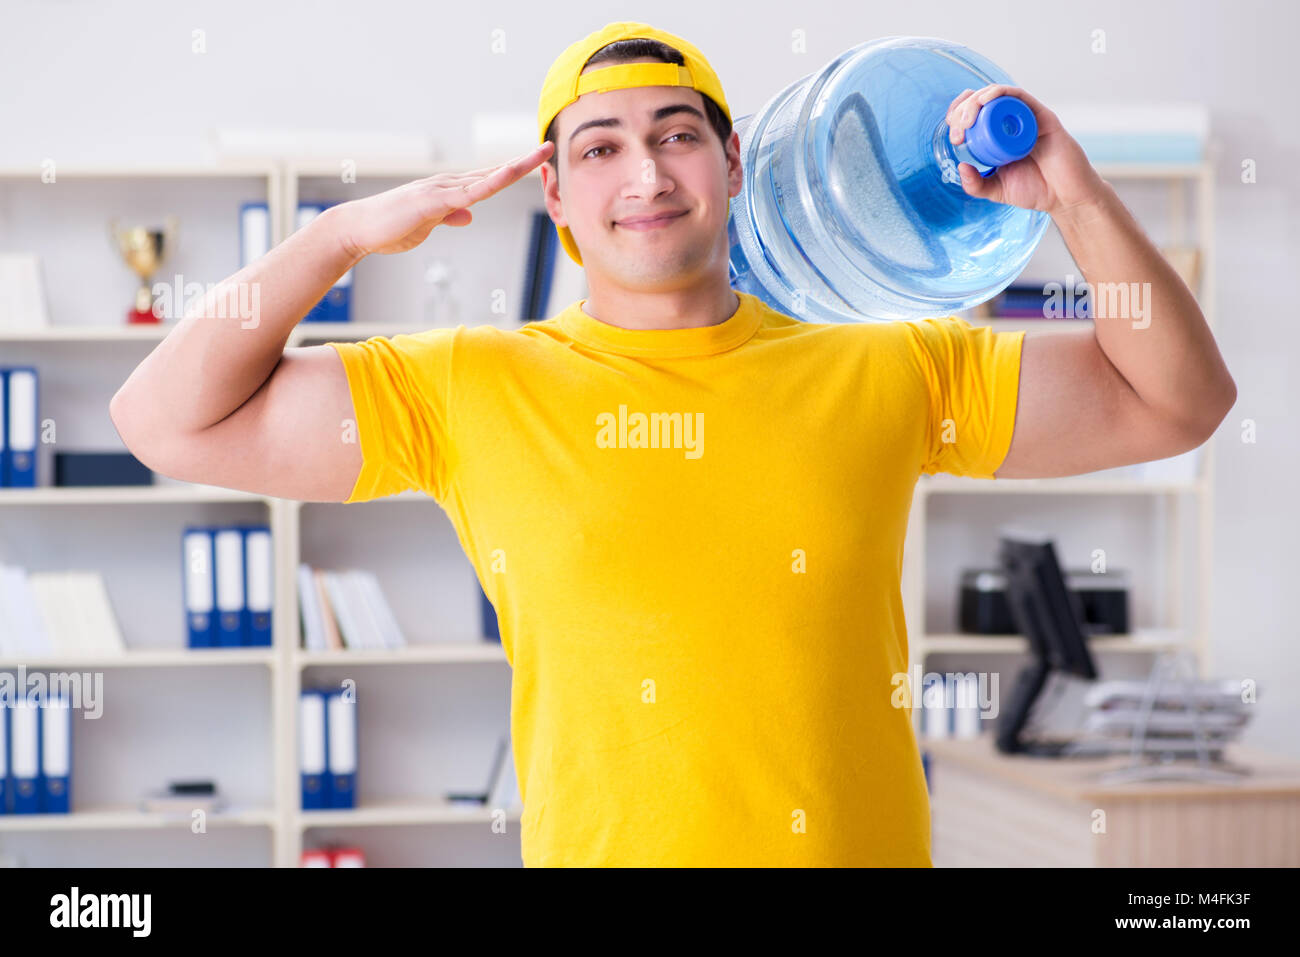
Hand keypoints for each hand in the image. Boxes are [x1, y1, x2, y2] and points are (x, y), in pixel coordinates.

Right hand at [333, 141, 554, 256]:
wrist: (359, 229)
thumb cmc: (390, 227)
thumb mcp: (428, 226)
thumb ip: (448, 216)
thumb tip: (469, 215)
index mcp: (448, 191)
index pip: (487, 179)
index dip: (513, 171)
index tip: (536, 163)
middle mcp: (447, 184)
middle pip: (493, 172)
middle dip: (523, 162)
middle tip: (548, 147)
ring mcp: (441, 190)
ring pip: (486, 178)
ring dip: (514, 167)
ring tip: (539, 154)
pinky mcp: (433, 202)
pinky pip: (468, 193)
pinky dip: (490, 183)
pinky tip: (507, 176)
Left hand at [945, 84, 1104, 218]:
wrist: (1066, 196)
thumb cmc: (1036, 190)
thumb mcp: (996, 191)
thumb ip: (977, 184)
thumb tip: (960, 166)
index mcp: (998, 136)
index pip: (974, 116)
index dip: (958, 117)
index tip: (954, 136)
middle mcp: (1011, 123)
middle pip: (981, 102)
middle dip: (962, 111)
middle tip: (958, 133)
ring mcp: (1026, 117)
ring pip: (996, 95)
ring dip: (976, 101)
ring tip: (966, 121)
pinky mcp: (1041, 115)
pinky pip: (1018, 96)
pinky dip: (999, 93)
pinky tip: (985, 101)